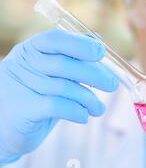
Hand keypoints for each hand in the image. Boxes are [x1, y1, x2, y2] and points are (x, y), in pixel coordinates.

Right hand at [0, 29, 118, 164]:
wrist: (4, 128)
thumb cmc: (33, 95)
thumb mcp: (49, 72)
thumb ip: (70, 56)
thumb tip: (97, 40)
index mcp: (31, 50)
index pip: (55, 39)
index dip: (80, 44)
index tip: (100, 52)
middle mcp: (23, 65)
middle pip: (64, 64)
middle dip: (94, 75)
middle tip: (112, 85)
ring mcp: (21, 86)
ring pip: (65, 88)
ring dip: (89, 99)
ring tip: (98, 108)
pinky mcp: (24, 109)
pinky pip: (58, 106)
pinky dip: (77, 111)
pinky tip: (83, 116)